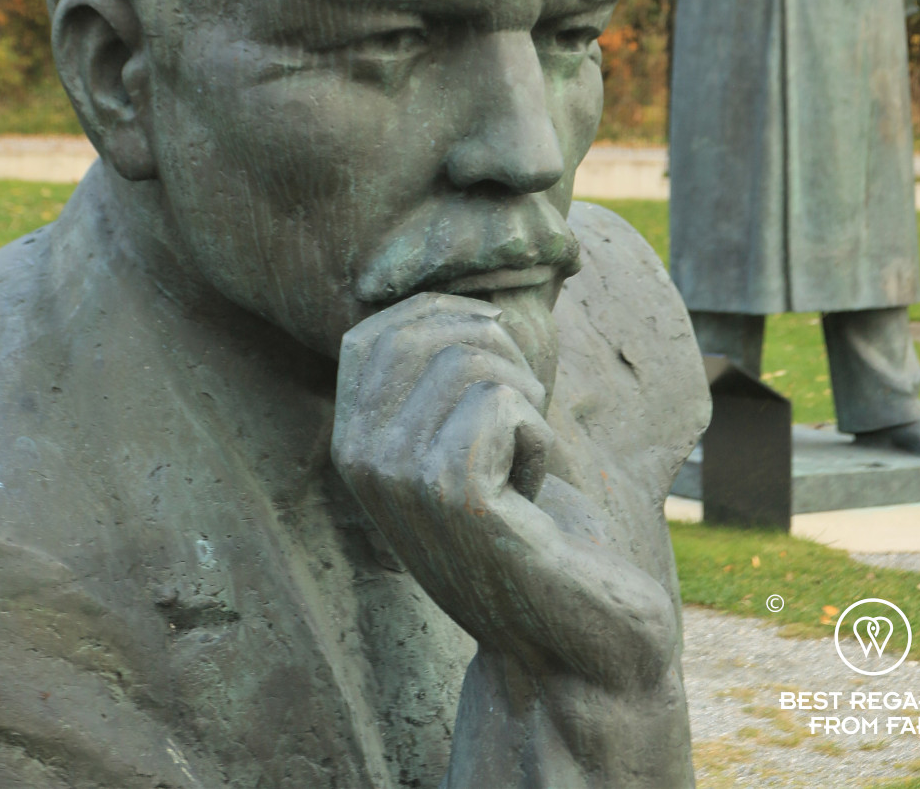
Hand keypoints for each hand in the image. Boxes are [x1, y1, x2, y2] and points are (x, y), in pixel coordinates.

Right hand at [331, 292, 672, 689]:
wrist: (569, 637)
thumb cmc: (531, 526)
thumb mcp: (462, 438)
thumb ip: (437, 370)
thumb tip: (449, 283)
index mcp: (350, 440)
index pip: (379, 324)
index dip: (448, 321)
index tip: (494, 374)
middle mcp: (358, 459)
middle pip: (430, 328)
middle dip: (498, 355)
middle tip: (517, 423)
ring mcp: (398, 479)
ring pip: (473, 360)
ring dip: (525, 404)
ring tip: (521, 468)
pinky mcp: (453, 496)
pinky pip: (506, 404)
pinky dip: (541, 439)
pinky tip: (532, 498)